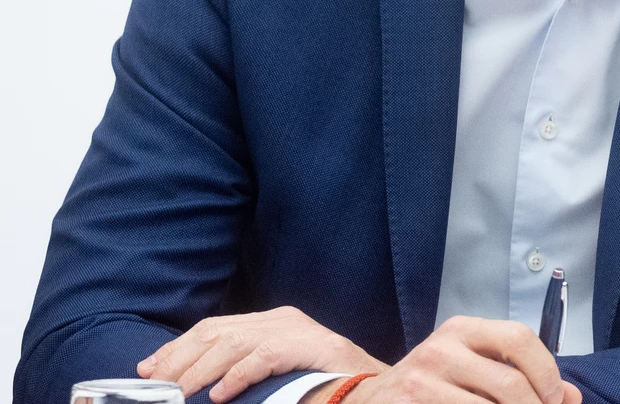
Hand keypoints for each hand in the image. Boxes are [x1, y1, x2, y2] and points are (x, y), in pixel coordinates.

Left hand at [138, 306, 387, 401]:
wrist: (374, 388)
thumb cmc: (323, 386)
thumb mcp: (276, 375)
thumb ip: (242, 371)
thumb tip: (197, 386)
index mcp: (273, 322)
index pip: (214, 327)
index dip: (178, 348)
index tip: (149, 369)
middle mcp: (281, 319)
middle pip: (217, 332)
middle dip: (180, 359)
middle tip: (156, 386)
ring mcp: (297, 330)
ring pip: (234, 343)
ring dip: (200, 371)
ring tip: (180, 394)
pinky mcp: (309, 346)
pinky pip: (264, 357)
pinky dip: (237, 377)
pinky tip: (218, 395)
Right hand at [347, 317, 581, 403]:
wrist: (369, 400)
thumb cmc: (433, 382)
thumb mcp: (474, 366)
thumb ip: (522, 375)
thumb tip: (572, 397)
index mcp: (463, 330)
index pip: (520, 339)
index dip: (547, 374)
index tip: (556, 400)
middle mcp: (440, 350)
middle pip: (509, 385)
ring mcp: (421, 383)